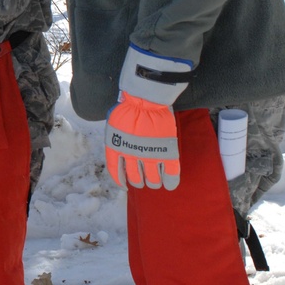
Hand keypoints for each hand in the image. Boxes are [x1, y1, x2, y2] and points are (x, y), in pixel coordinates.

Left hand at [104, 45, 191, 190]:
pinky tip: (170, 184)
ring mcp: (149, 155)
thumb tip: (120, 150)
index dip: (120, 181)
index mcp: (116, 148)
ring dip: (154, 182)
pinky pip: (170, 174)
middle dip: (139, 181)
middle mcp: (130, 156)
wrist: (145, 98)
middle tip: (143, 178)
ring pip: (152, 180)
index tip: (125, 185)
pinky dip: (170, 182)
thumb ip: (116, 138)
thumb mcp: (114, 124)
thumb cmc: (128, 106)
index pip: (115, 172)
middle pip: (136, 179)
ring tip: (155, 180)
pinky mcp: (166, 153)